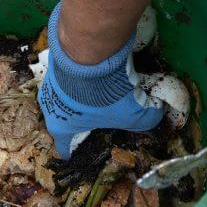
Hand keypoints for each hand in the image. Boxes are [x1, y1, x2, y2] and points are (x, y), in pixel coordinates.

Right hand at [38, 2, 164, 157]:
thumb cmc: (103, 95)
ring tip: (97, 89)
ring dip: (79, 93)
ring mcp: (50, 81)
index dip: (72, 151)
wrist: (88, 52)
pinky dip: (81, 72)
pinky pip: (70, 72)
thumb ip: (147, 119)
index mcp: (61, 126)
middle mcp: (50, 105)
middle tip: (96, 115)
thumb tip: (156, 113)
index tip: (75, 154)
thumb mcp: (133, 114)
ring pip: (65, 93)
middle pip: (63, 117)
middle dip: (78, 118)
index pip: (63, 147)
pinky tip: (96, 68)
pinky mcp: (56, 60)